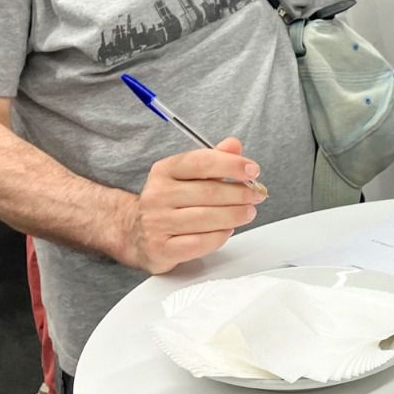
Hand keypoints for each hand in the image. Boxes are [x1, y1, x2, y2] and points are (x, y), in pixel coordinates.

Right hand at [120, 137, 266, 273]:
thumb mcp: (189, 175)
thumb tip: (234, 145)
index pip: (202, 162)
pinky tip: (227, 230)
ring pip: (206, 218)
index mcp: (164, 170)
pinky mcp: (161, 248)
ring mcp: (156, 223)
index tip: (253, 170)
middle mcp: (157, 195)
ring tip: (248, 212)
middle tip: (256, 195)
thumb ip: (214, 159)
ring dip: (234, 215)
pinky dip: (219, 236)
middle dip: (240, 193)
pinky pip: (199, 243)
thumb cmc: (171, 202)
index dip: (231, 165)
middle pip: (208, 192)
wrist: (136, 233)